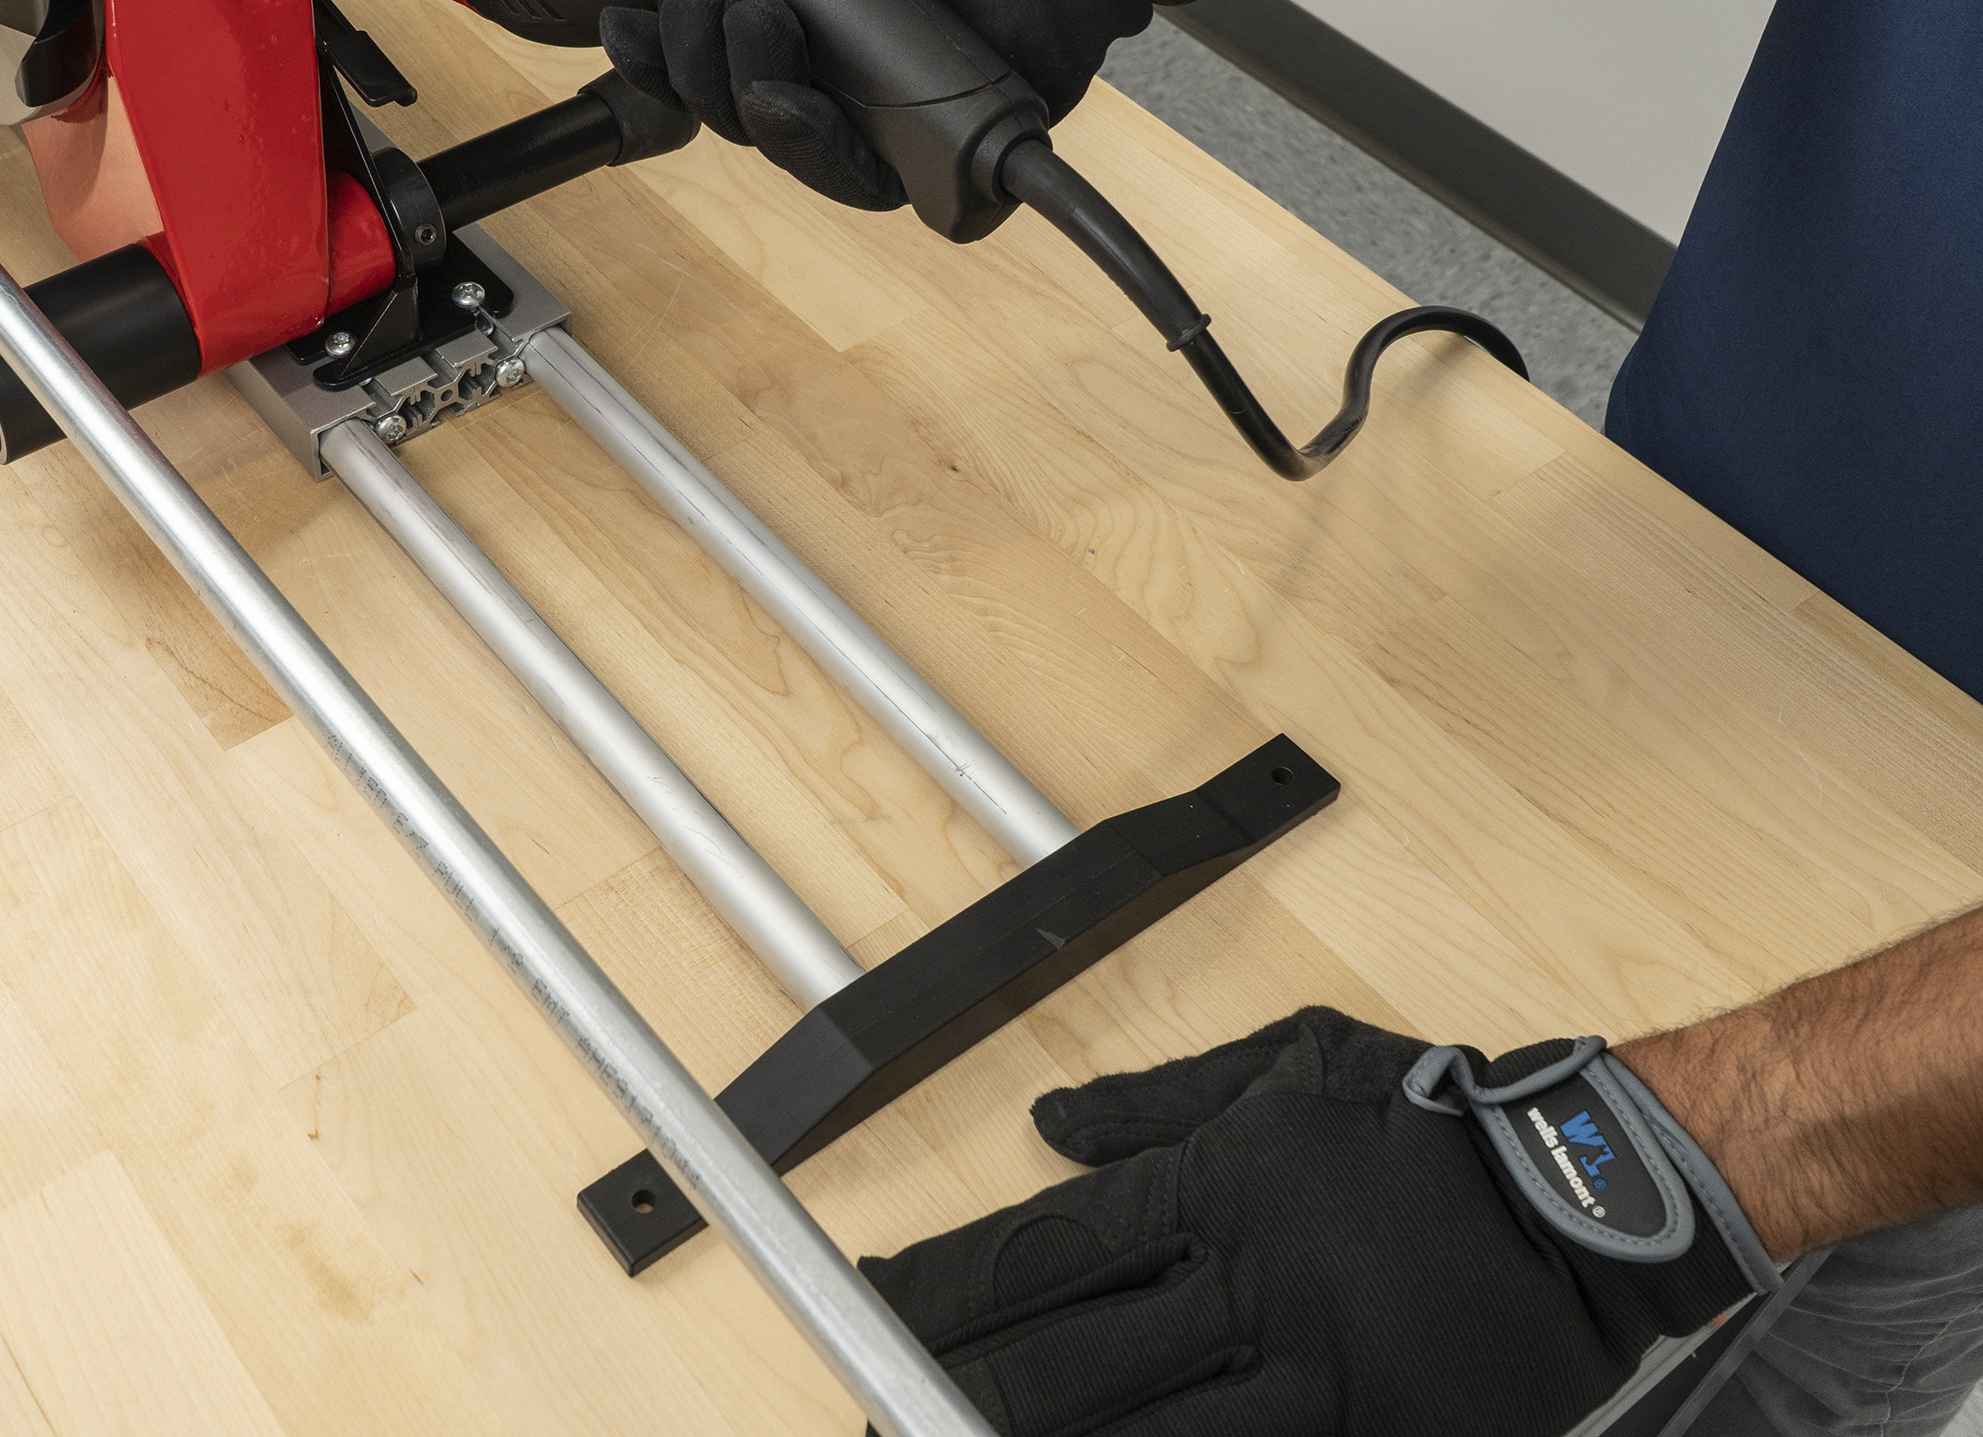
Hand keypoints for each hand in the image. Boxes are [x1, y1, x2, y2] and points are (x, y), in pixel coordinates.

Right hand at [597, 0, 1233, 210]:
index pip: (688, 43)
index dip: (645, 47)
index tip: (627, 17)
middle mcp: (821, 51)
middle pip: (713, 100)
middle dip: (688, 59)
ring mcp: (872, 102)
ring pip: (770, 144)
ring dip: (742, 93)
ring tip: (765, 24)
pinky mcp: (927, 147)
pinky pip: (853, 182)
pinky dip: (816, 152)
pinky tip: (805, 101)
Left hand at [859, 1008, 1775, 1436]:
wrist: (1591, 1197)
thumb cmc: (1427, 1119)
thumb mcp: (1285, 1062)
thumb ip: (1158, 1102)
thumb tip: (1050, 1124)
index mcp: (1215, 1191)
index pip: (1044, 1250)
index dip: (945, 1284)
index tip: (870, 1298)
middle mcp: (1246, 1293)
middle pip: (1071, 1364)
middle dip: (960, 1388)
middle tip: (878, 1399)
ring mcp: (1311, 1386)